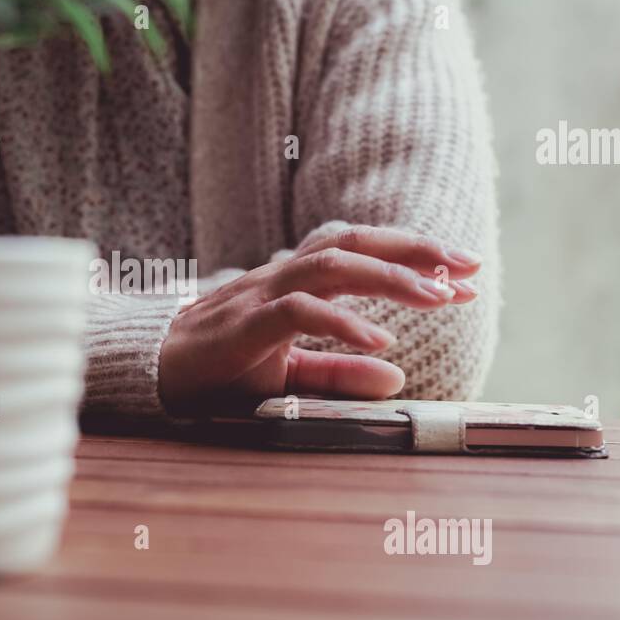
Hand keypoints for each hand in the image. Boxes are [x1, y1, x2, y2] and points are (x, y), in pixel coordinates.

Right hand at [157, 225, 480, 413]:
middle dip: (415, 250)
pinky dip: (343, 324)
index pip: (359, 251)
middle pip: (353, 242)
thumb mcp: (290, 377)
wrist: (151, 376)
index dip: (413, 256)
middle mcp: (280, 276)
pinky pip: (298, 313)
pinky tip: (382, 340)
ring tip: (440, 295)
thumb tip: (399, 377)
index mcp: (294, 281)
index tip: (465, 276)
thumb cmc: (219, 372)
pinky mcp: (243, 325)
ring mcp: (259, 295)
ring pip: (331, 266)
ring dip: (390, 277)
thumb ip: (340, 374)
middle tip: (469, 266)